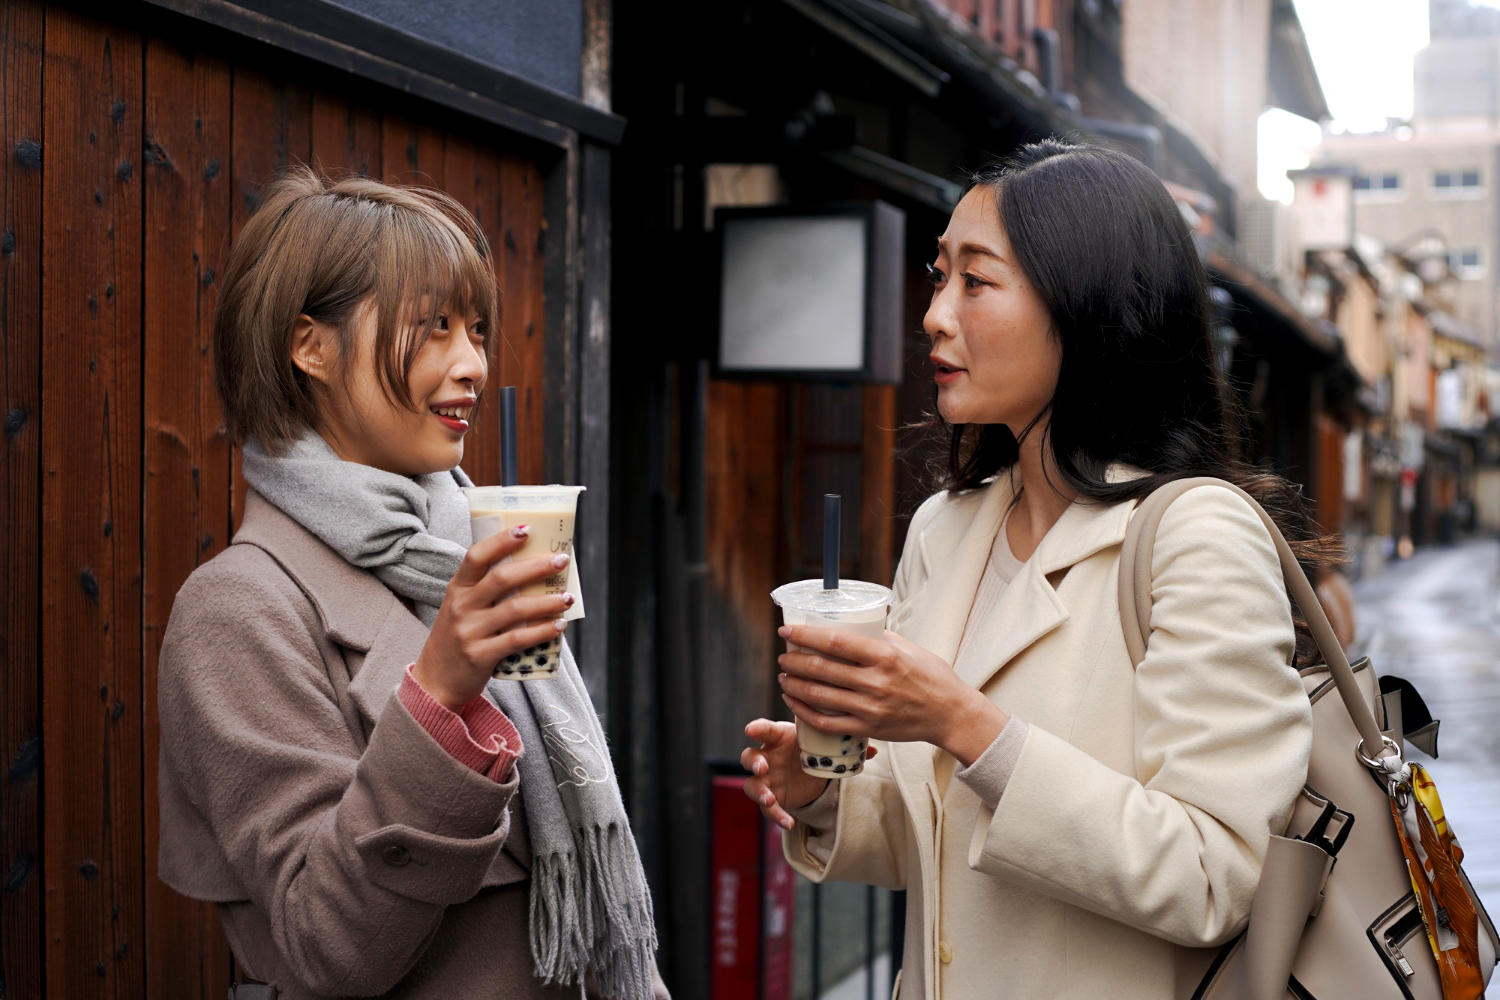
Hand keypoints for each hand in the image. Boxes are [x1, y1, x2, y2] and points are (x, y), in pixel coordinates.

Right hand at [413, 524, 572, 710]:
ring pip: (515, 609)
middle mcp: (461, 606)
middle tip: (562, 560)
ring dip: (547, 601)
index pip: (476, 556)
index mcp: (457, 589)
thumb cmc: (457, 639)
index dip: (502, 541)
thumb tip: (534, 571)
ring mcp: (469, 631)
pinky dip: (542, 631)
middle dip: (536, 567)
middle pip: (502, 578)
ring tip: (568, 598)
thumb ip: (486, 591)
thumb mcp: (461, 608)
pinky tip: (559, 625)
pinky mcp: (480, 656)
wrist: (434, 682)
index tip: (527, 529)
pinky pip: (517, 640)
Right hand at [739, 719, 847, 828]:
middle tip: (763, 766)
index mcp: (779, 737)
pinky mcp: (771, 797)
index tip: (751, 730)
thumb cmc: (812, 749)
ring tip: (769, 799)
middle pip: (749, 756)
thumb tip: (873, 751)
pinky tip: (788, 822)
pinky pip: (767, 809)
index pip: (764, 729)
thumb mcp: (825, 746)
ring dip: (759, 792)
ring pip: (751, 784)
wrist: (811, 772)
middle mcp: (767, 756)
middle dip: (753, 761)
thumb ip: (844, 747)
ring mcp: (766, 778)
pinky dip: (777, 816)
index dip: (756, 729)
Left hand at [777, 625, 1006, 765]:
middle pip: (822, 669)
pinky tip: (794, 702)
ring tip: (784, 676)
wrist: (950, 714)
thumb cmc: (931, 677)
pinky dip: (805, 712)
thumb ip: (879, 637)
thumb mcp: (908, 648)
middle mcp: (876, 682)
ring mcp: (870, 708)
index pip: (835, 642)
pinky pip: (827, 723)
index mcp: (885, 656)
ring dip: (794, 685)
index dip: (805, 636)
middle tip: (784, 655)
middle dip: (794, 661)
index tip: (787, 631)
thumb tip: (852, 622)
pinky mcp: (868, 729)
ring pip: (819, 697)